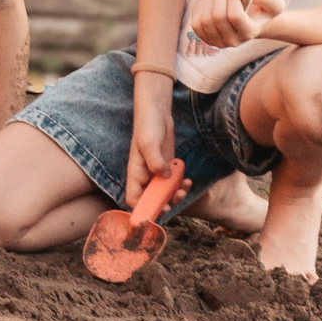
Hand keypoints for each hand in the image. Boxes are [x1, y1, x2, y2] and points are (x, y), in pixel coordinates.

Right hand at [124, 81, 180, 207]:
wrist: (157, 111)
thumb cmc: (147, 126)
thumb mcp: (149, 143)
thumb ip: (156, 162)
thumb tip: (165, 179)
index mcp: (135, 174)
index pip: (134, 199)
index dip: (143, 209)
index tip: (159, 209)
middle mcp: (145, 176)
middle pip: (152, 200)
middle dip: (165, 204)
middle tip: (175, 199)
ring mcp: (156, 172)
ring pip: (165, 193)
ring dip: (175, 195)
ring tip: (184, 188)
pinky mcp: (167, 167)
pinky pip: (174, 183)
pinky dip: (181, 185)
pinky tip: (187, 180)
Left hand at [188, 0, 283, 48]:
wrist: (251, 21)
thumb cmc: (262, 9)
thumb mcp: (274, 2)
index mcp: (249, 33)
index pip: (234, 16)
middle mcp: (233, 41)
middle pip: (218, 17)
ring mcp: (218, 42)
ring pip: (204, 21)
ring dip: (209, 2)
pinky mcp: (205, 38)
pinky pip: (196, 23)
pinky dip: (200, 9)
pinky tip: (210, 2)